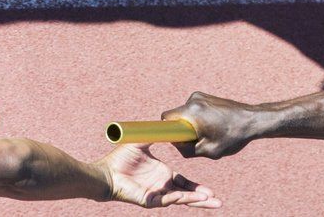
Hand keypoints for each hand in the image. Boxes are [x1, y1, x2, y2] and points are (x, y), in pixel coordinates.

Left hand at [99, 145, 221, 207]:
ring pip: (180, 199)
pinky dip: (178, 198)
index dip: (197, 187)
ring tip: (211, 202)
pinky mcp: (150, 200)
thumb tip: (166, 122)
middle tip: (218, 201)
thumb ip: (154, 133)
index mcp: (163, 174)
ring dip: (195, 200)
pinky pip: (167, 200)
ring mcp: (157, 195)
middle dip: (203, 198)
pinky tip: (188, 197)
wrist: (106, 171)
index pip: (185, 183)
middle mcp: (162, 186)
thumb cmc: (120, 158)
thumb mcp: (141, 142)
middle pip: (187, 194)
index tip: (211, 190)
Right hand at [164, 93, 267, 160]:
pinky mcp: (206, 97)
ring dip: (194, 125)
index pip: (166, 118)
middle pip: (176, 117)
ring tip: (212, 133)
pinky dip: (200, 119)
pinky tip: (216, 126)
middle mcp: (192, 100)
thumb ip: (188, 150)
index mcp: (191, 112)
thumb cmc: (232, 136)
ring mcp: (199, 96)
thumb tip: (176, 144)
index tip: (179, 139)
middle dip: (184, 129)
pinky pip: (194, 110)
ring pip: (186, 114)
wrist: (253, 120)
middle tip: (201, 139)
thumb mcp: (209, 151)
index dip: (167, 130)